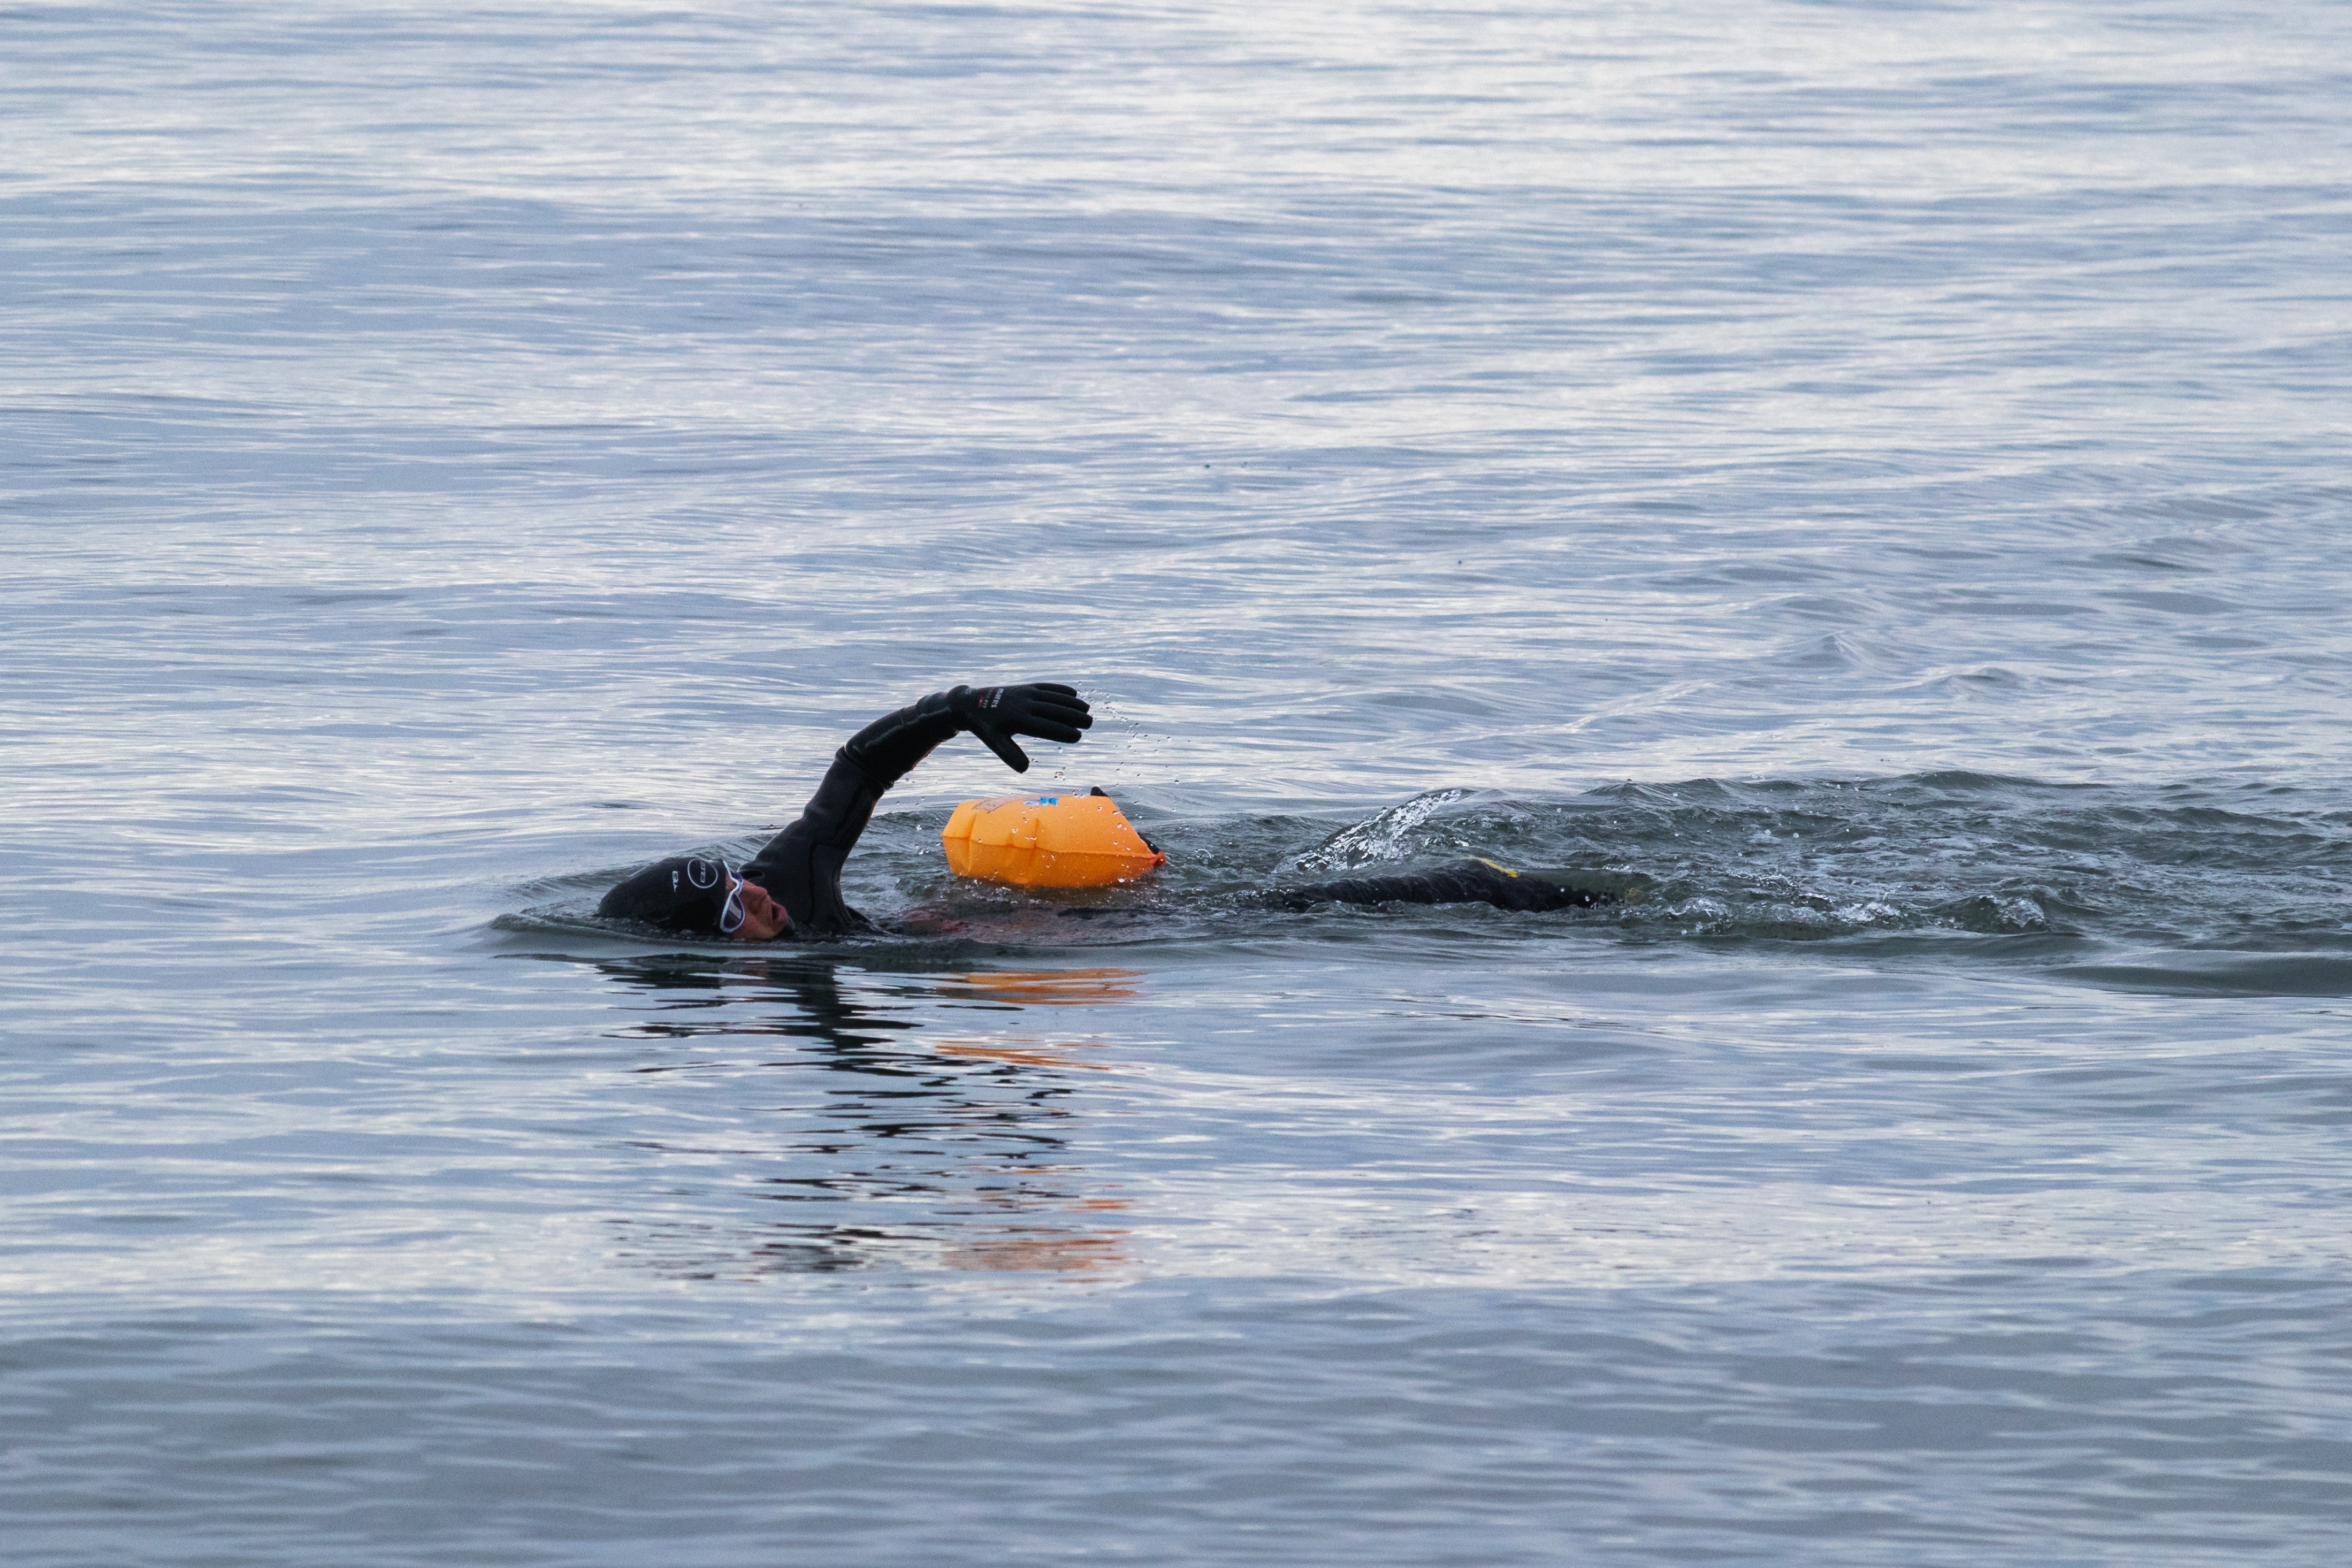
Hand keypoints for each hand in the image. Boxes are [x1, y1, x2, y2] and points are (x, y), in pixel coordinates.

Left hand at [948, 682, 1093, 772]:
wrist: (971, 703)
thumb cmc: (986, 727)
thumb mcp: (994, 742)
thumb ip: (1009, 754)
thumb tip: (1024, 769)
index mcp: (1017, 719)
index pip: (1045, 726)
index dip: (1062, 730)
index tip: (1078, 736)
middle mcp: (1024, 704)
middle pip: (1053, 710)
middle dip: (1073, 715)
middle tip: (1089, 722)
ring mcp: (1025, 693)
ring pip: (1052, 697)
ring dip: (1070, 702)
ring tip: (1086, 708)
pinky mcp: (1025, 687)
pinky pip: (1046, 687)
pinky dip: (1060, 689)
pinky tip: (1073, 692)